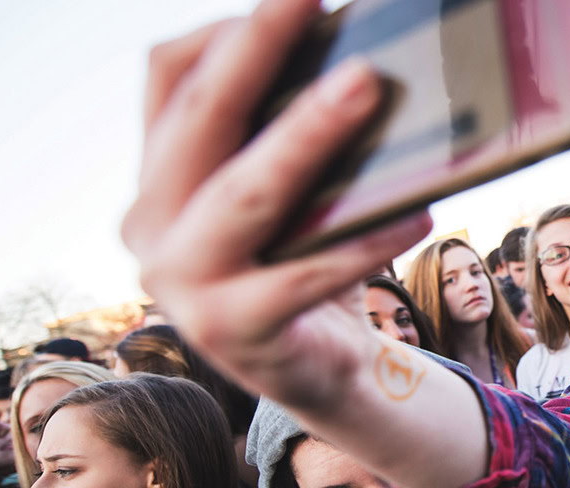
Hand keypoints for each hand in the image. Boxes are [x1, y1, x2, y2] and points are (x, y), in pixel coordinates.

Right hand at [121, 0, 432, 405]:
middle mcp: (150, 229)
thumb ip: (286, 137)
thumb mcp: (284, 195)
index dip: (223, 34)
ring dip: (307, 134)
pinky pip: (309, 274)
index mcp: (157, 180)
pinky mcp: (234, 334)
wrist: (317, 372)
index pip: (168, 82)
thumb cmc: (306, 263)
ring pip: (247, 194)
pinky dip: (367, 239)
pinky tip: (418, 211)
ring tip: (366, 85)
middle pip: (198, 123)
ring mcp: (184, 287)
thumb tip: (356, 60)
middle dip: (254, 54)